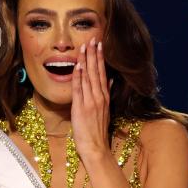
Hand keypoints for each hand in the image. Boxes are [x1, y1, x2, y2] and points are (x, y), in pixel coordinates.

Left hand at [71, 37, 111, 160]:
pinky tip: (78, 66)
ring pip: (88, 77)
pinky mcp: (81, 107)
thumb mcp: (105, 110)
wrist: (96, 148)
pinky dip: (78, 77)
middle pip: (96, 71)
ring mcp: (90, 101)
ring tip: (85, 46)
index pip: (102, 73)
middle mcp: (99, 97)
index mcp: (104, 97)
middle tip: (93, 39)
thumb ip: (106, 94)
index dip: (99, 58)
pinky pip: (79, 89)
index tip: (99, 45)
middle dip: (94, 54)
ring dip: (86, 61)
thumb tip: (109, 80)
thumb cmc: (98, 131)